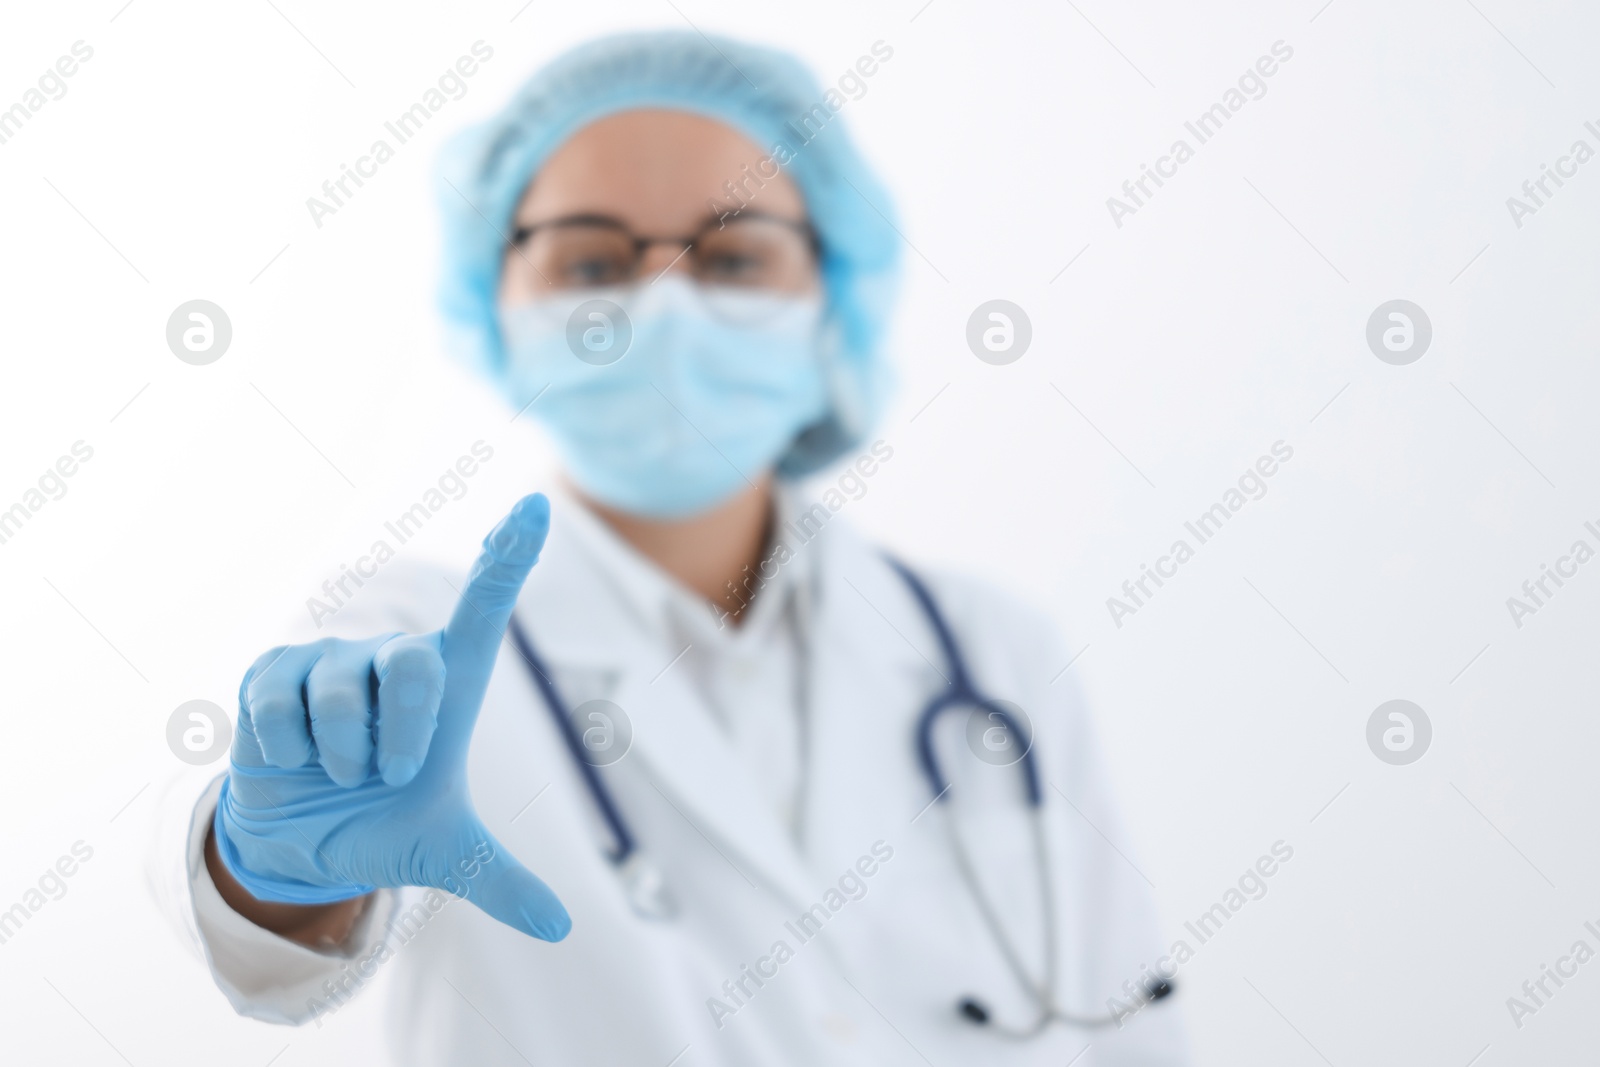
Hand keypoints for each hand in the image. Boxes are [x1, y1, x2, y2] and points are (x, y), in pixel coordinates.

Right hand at [212, 494, 569, 940]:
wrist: (302, 845)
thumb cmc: (384, 823)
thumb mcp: (447, 856)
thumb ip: (503, 880)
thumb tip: (561, 927)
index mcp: (449, 683)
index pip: (485, 608)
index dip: (509, 557)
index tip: (536, 507)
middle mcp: (395, 658)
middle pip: (415, 666)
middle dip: (404, 739)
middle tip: (389, 776)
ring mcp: (332, 658)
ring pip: (343, 697)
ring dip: (343, 759)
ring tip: (339, 772)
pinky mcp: (272, 672)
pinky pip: (282, 710)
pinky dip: (289, 757)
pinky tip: (292, 764)